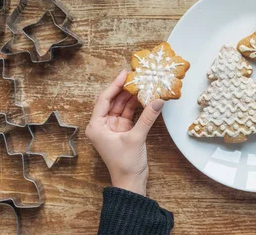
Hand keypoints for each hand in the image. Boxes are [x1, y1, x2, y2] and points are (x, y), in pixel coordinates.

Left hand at [85, 70, 164, 195]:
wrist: (130, 182)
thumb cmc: (125, 163)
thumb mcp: (136, 138)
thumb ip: (147, 118)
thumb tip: (158, 100)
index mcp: (97, 126)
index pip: (104, 99)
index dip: (114, 85)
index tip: (124, 73)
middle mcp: (103, 125)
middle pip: (113, 101)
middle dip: (124, 89)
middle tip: (136, 76)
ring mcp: (114, 127)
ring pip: (122, 106)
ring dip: (132, 96)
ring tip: (142, 83)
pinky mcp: (124, 131)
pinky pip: (130, 114)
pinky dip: (137, 106)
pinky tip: (145, 97)